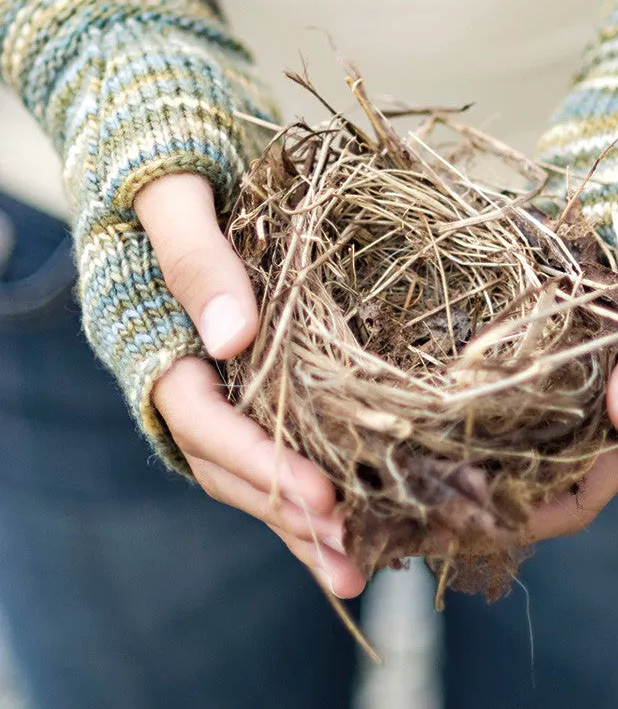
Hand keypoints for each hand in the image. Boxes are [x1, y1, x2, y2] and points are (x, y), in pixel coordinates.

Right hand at [137, 173, 366, 598]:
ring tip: (359, 568)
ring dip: (302, 520)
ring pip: (254, 467)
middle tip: (352, 564)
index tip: (323, 498)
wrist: (170, 150)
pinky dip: (310, 479)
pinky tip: (356, 509)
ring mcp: (219, 381)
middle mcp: (187, 378)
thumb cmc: (168, 166)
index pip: (207, 424)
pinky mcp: (252, 373)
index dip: (262, 465)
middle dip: (289, 518)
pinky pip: (277, 437)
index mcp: (158, 346)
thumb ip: (197, 262)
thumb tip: (233, 337)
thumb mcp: (176, 200)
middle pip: (232, 467)